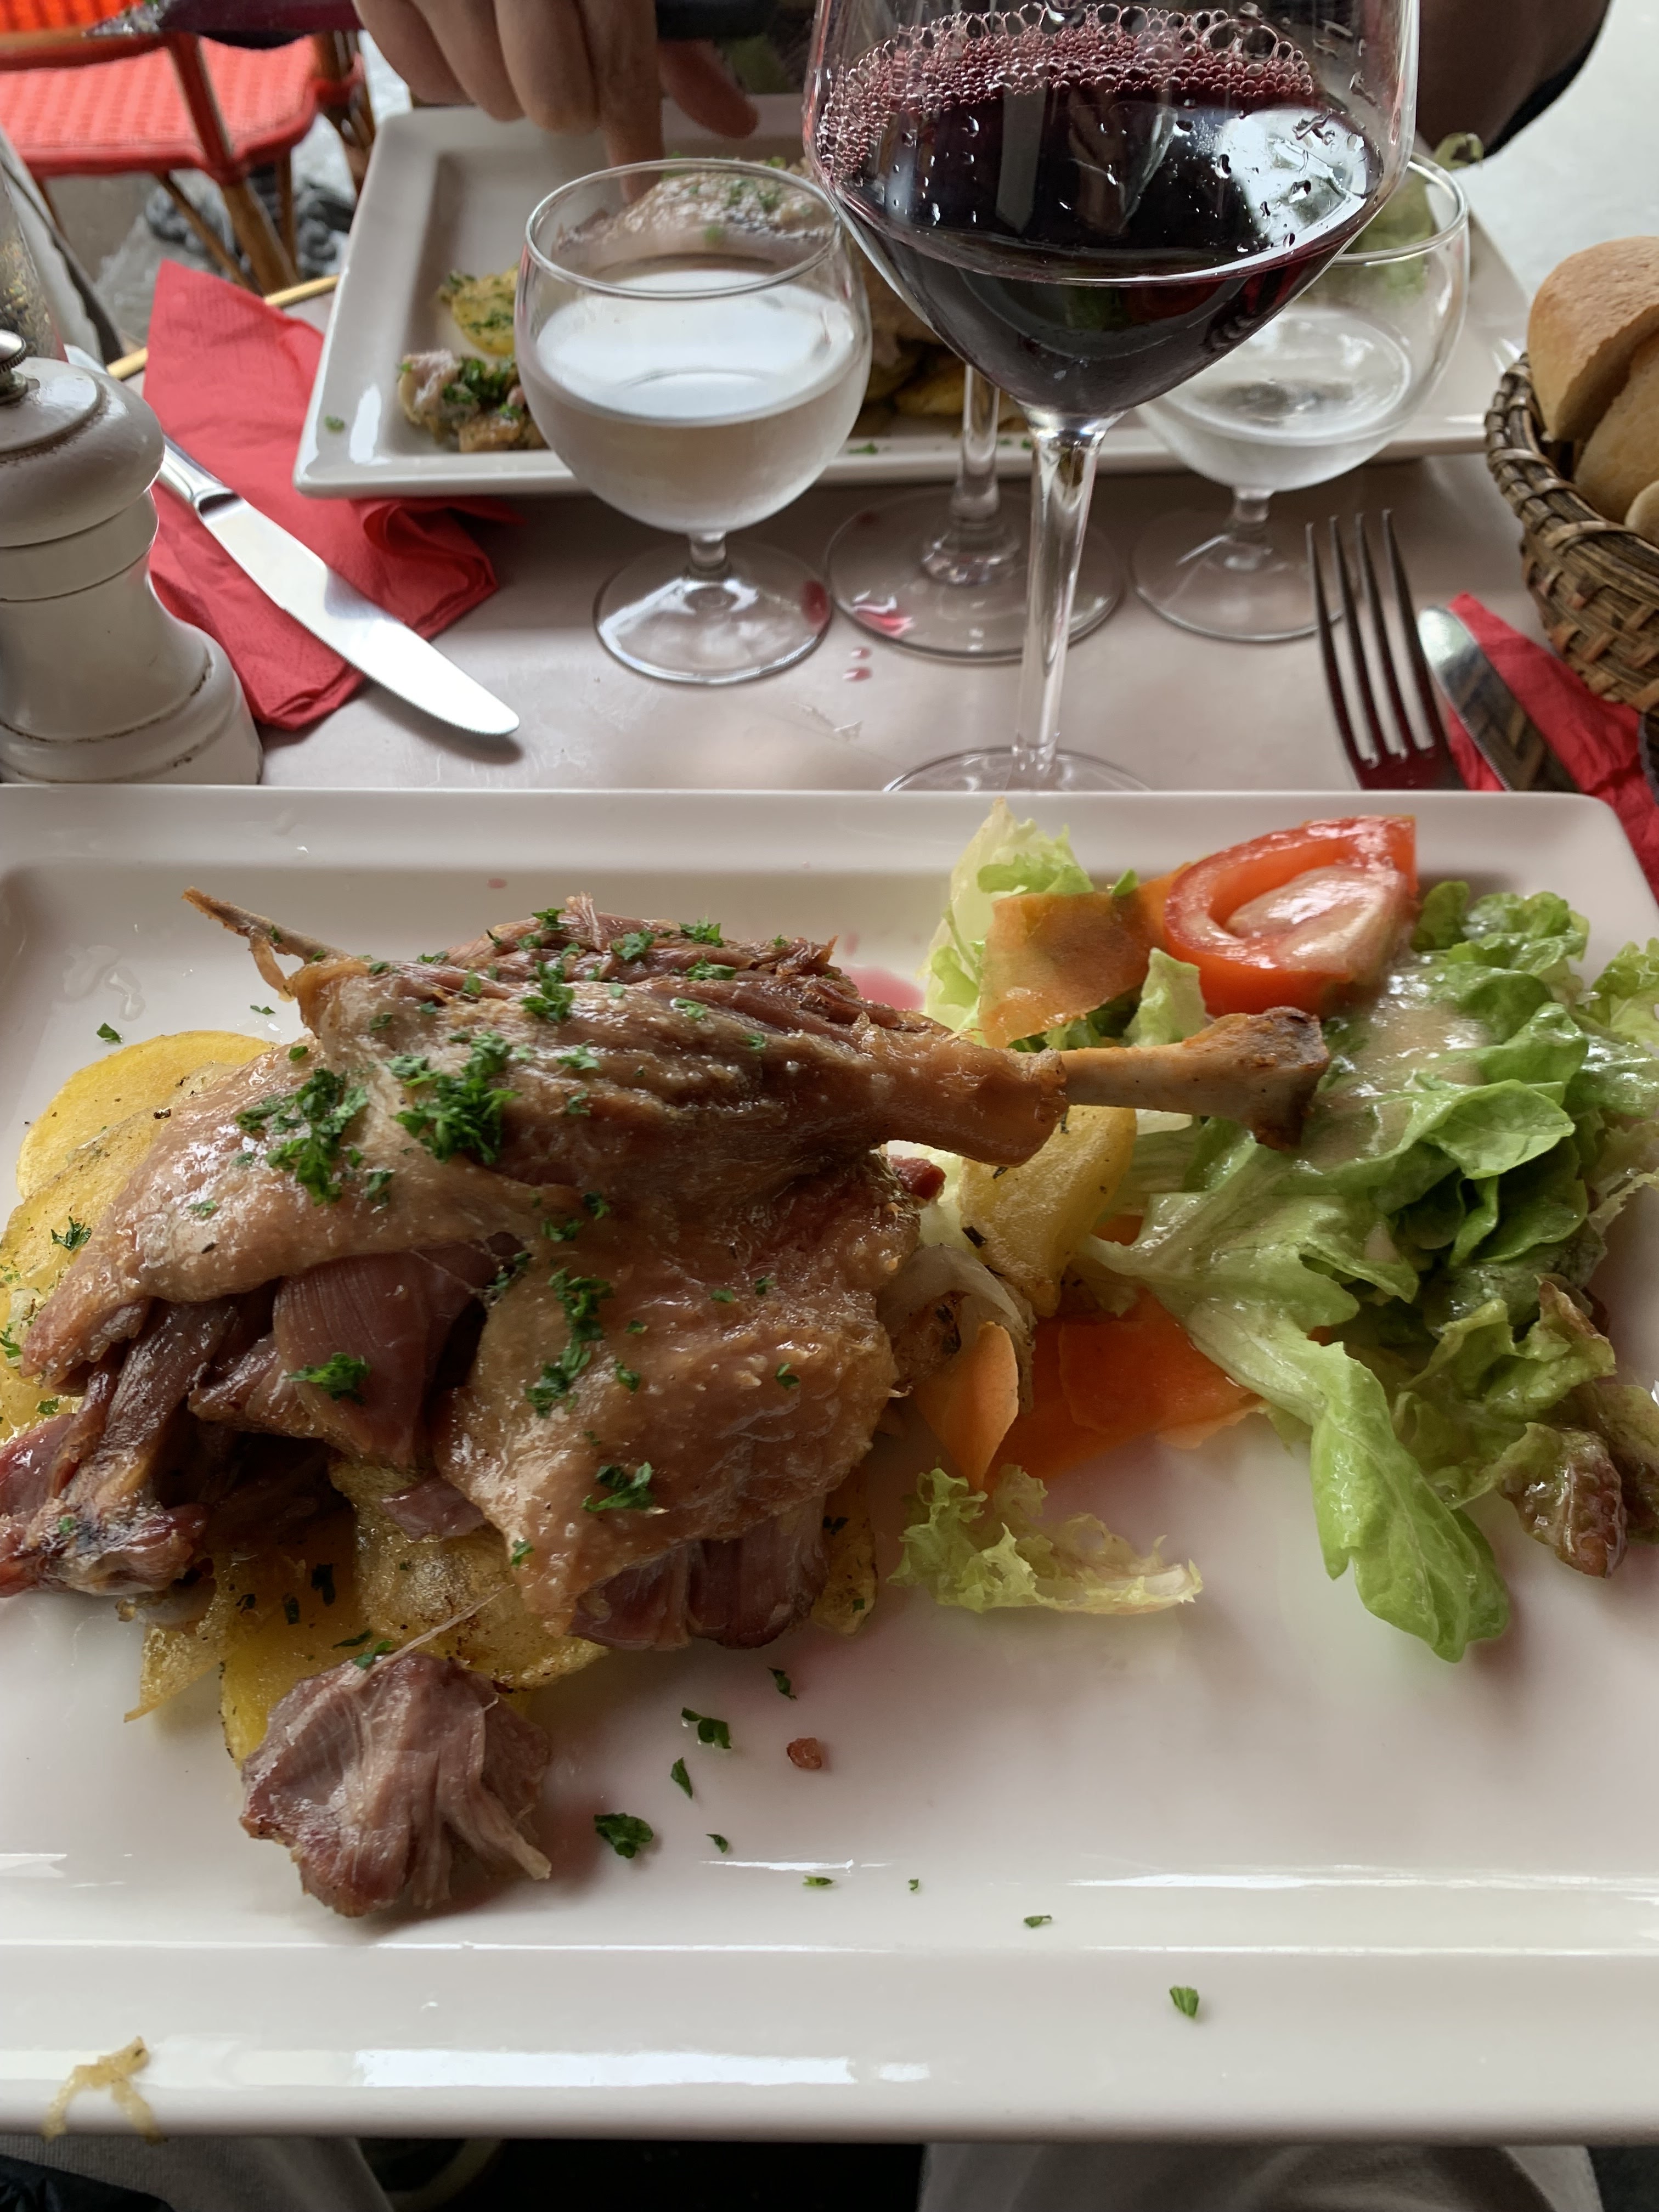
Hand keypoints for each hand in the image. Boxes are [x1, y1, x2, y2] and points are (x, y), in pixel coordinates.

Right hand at [355, 0, 758, 166]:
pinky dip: (448, 71)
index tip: (637, 186)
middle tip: (563, 65)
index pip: (616, 51)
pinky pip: (420, 75)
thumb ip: (675, 36)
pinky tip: (463, 28)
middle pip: (550, 96)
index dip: (630, 125)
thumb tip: (731, 120)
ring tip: (507, 31)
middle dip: (566, 98)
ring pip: (486, 96)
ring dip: (506, 84)